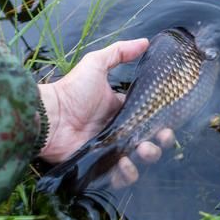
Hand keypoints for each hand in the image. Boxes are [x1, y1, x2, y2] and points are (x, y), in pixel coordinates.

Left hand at [38, 39, 174, 187]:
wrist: (49, 116)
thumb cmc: (71, 90)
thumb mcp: (95, 64)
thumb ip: (120, 52)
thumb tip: (146, 41)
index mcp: (120, 110)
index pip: (148, 118)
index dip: (161, 120)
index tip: (169, 120)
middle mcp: (119, 131)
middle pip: (149, 140)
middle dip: (161, 140)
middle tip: (161, 136)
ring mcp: (111, 150)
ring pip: (139, 160)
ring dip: (148, 156)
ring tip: (143, 149)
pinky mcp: (100, 167)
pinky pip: (121, 177)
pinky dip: (128, 174)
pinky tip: (125, 163)